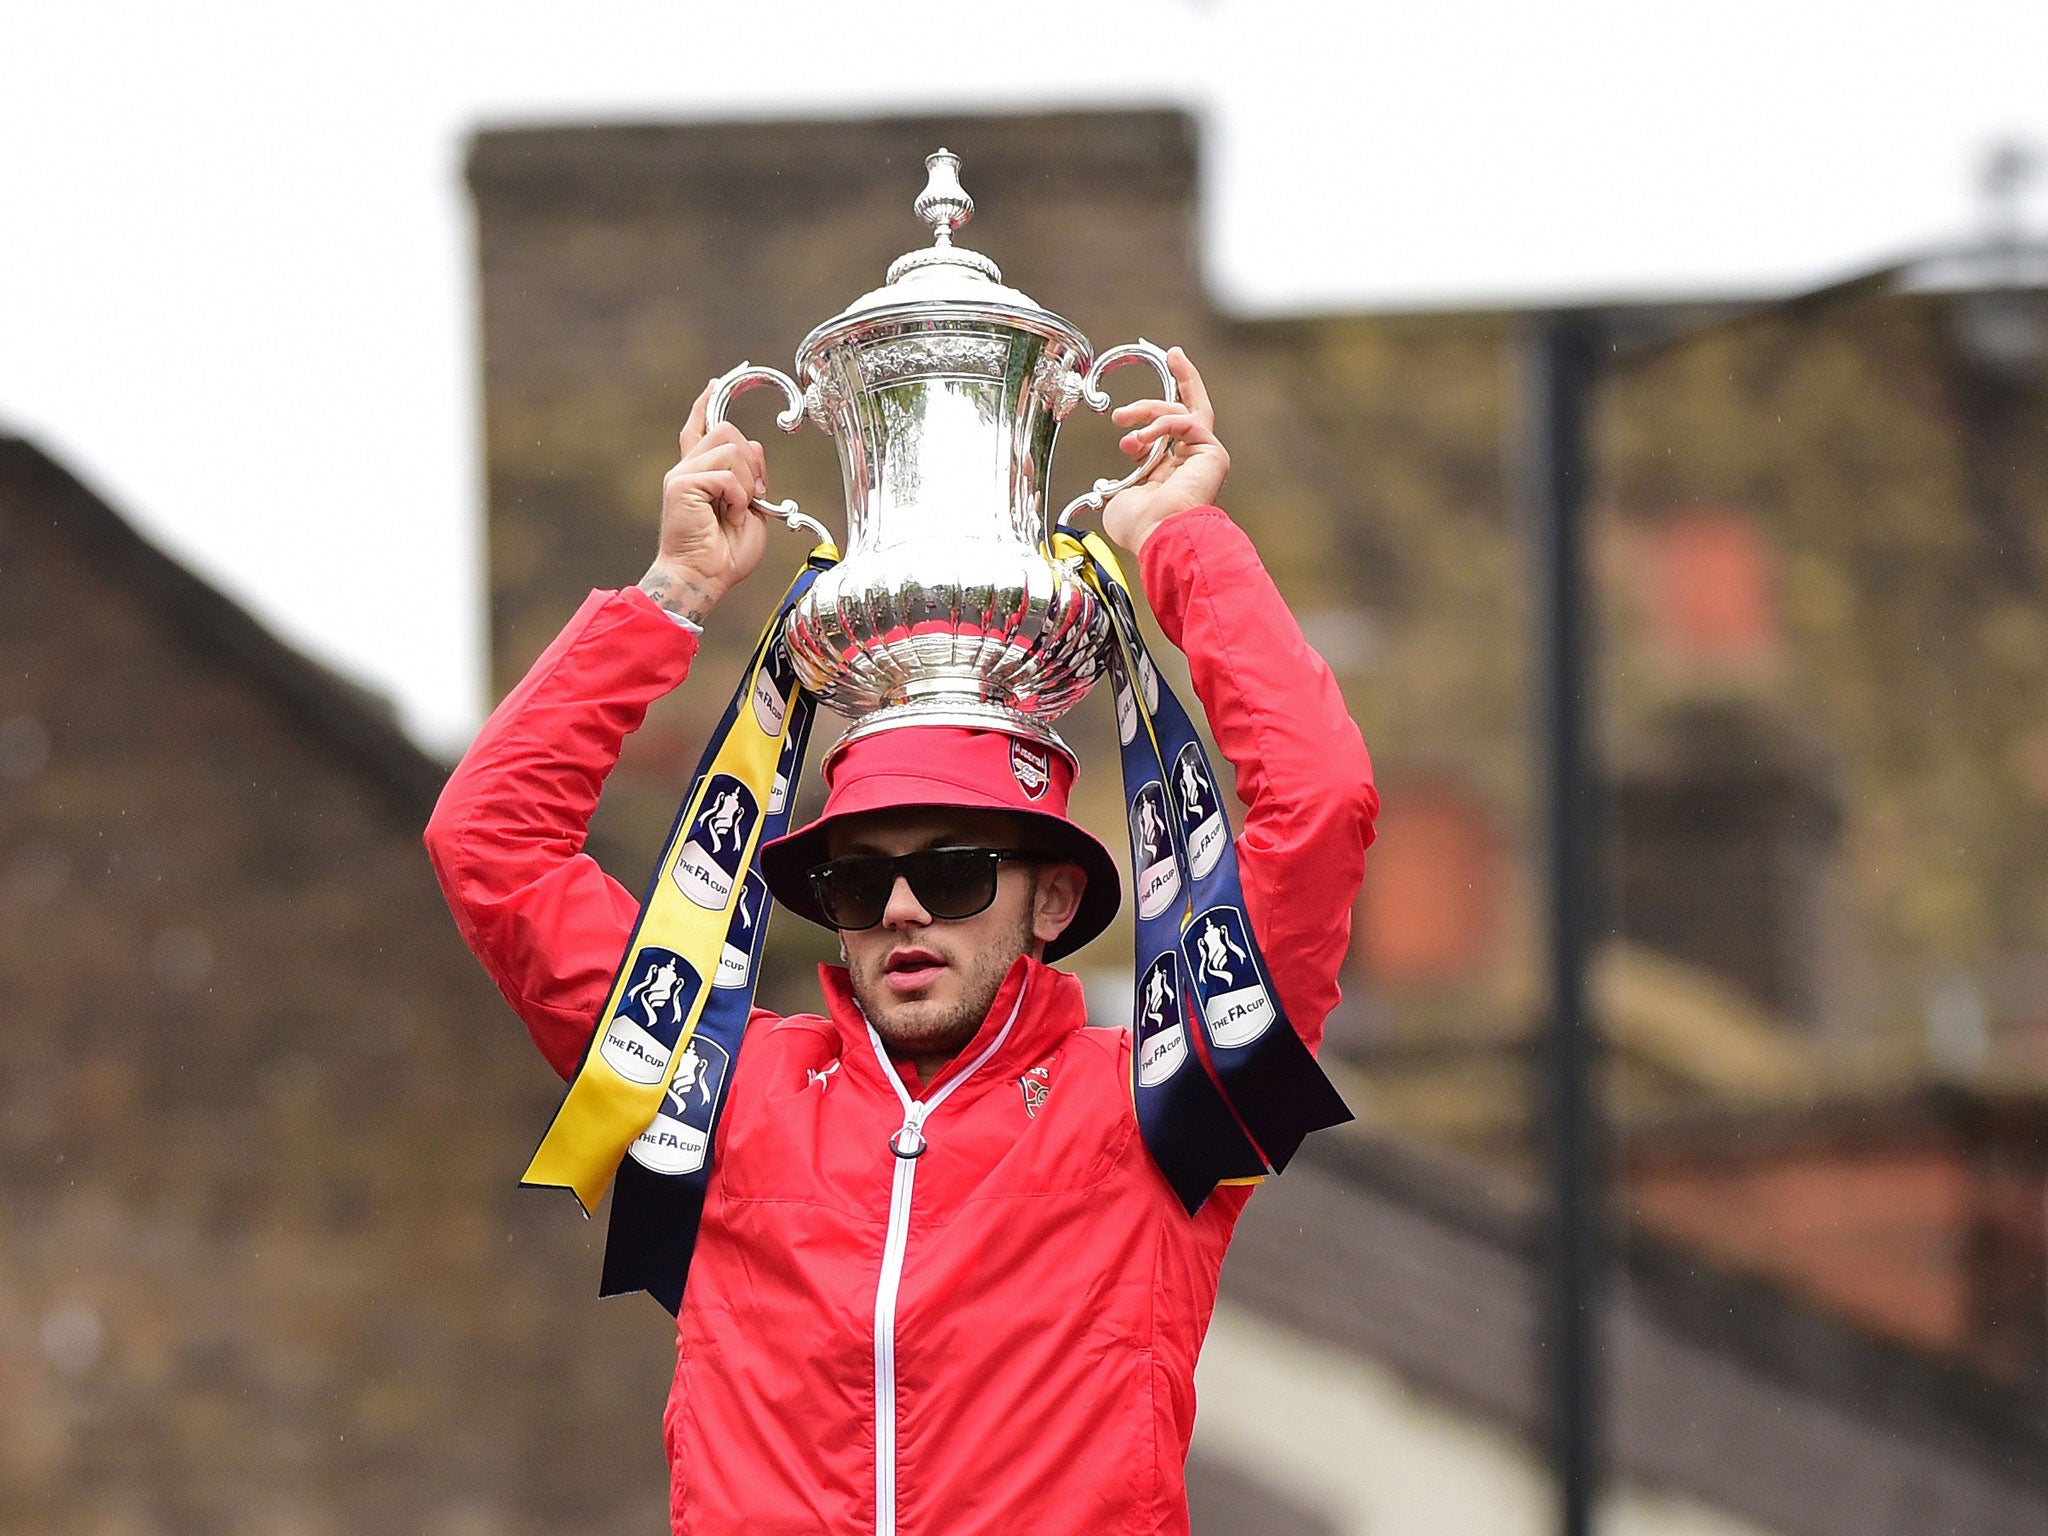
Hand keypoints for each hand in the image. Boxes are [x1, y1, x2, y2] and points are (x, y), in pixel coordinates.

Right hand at [639, 380, 771, 624]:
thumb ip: (751, 477)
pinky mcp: (680, 485)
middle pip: (727, 430)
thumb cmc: (725, 554)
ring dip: (748, 483)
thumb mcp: (751, 509)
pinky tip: (729, 516)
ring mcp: (681, 474)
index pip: (701, 425)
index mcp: (701, 472)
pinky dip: (738, 497)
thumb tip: (752, 447)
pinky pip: (725, 474)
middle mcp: (687, 467)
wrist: (704, 578)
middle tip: (755, 496)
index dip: (709, 401)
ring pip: (731, 448)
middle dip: (754, 462)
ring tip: (738, 510)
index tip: (719, 379)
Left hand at [1100, 347, 1228, 554]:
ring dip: (1147, 410)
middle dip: (1183, 377)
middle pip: (1193, 408)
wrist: (1159, 534)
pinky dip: (1160, 423)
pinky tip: (1140, 438)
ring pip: (1181, 411)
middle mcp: (1193, 461)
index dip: (1155, 410)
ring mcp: (1205, 456)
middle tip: (1171, 353)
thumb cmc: (1140, 526)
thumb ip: (1128, 469)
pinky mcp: (1212, 453)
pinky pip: (1186, 421)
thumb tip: (1126, 449)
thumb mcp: (1122, 493)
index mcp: (1173, 471)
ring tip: (1123, 421)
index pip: (1169, 429)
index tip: (1139, 401)